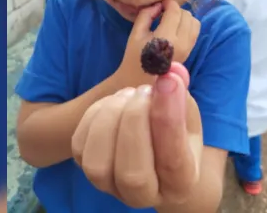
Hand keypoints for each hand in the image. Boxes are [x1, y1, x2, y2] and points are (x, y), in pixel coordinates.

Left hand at [72, 63, 202, 207]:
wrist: (153, 150)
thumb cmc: (176, 130)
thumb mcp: (186, 112)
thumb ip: (180, 93)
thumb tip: (170, 72)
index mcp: (180, 184)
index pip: (174, 161)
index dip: (168, 120)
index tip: (167, 82)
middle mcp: (145, 195)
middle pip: (132, 175)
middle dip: (135, 122)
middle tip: (144, 90)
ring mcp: (110, 187)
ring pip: (98, 165)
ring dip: (111, 119)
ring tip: (129, 94)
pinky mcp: (86, 169)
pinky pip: (80, 146)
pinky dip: (95, 116)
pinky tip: (114, 102)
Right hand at [113, 0, 199, 88]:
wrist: (140, 81)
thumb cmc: (135, 57)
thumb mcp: (135, 33)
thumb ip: (146, 15)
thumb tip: (158, 5)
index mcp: (166, 37)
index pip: (175, 10)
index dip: (168, 3)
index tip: (160, 4)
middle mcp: (181, 42)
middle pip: (186, 14)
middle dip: (175, 10)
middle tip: (163, 13)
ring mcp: (188, 48)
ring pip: (194, 22)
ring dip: (183, 17)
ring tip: (170, 21)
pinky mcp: (190, 52)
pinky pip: (195, 32)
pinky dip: (188, 26)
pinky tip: (175, 29)